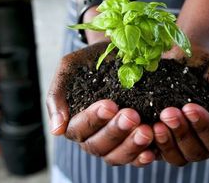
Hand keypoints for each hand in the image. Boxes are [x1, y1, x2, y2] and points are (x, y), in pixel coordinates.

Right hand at [46, 42, 155, 166]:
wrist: (121, 49)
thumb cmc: (93, 60)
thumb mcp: (71, 67)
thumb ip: (57, 95)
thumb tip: (56, 130)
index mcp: (74, 122)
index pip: (79, 129)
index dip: (94, 120)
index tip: (110, 105)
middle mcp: (92, 137)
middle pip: (98, 146)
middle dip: (115, 132)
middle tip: (132, 116)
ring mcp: (113, 144)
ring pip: (116, 157)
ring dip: (131, 146)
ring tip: (146, 131)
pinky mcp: (133, 144)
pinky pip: (136, 159)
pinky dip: (143, 157)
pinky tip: (153, 150)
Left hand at [154, 44, 208, 165]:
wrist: (185, 53)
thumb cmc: (208, 68)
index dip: (204, 127)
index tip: (189, 106)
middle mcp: (201, 142)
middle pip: (196, 153)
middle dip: (182, 133)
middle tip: (168, 112)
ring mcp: (179, 144)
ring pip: (177, 158)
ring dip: (167, 143)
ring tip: (156, 124)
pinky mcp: (159, 140)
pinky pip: (155, 153)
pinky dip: (149, 147)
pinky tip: (144, 131)